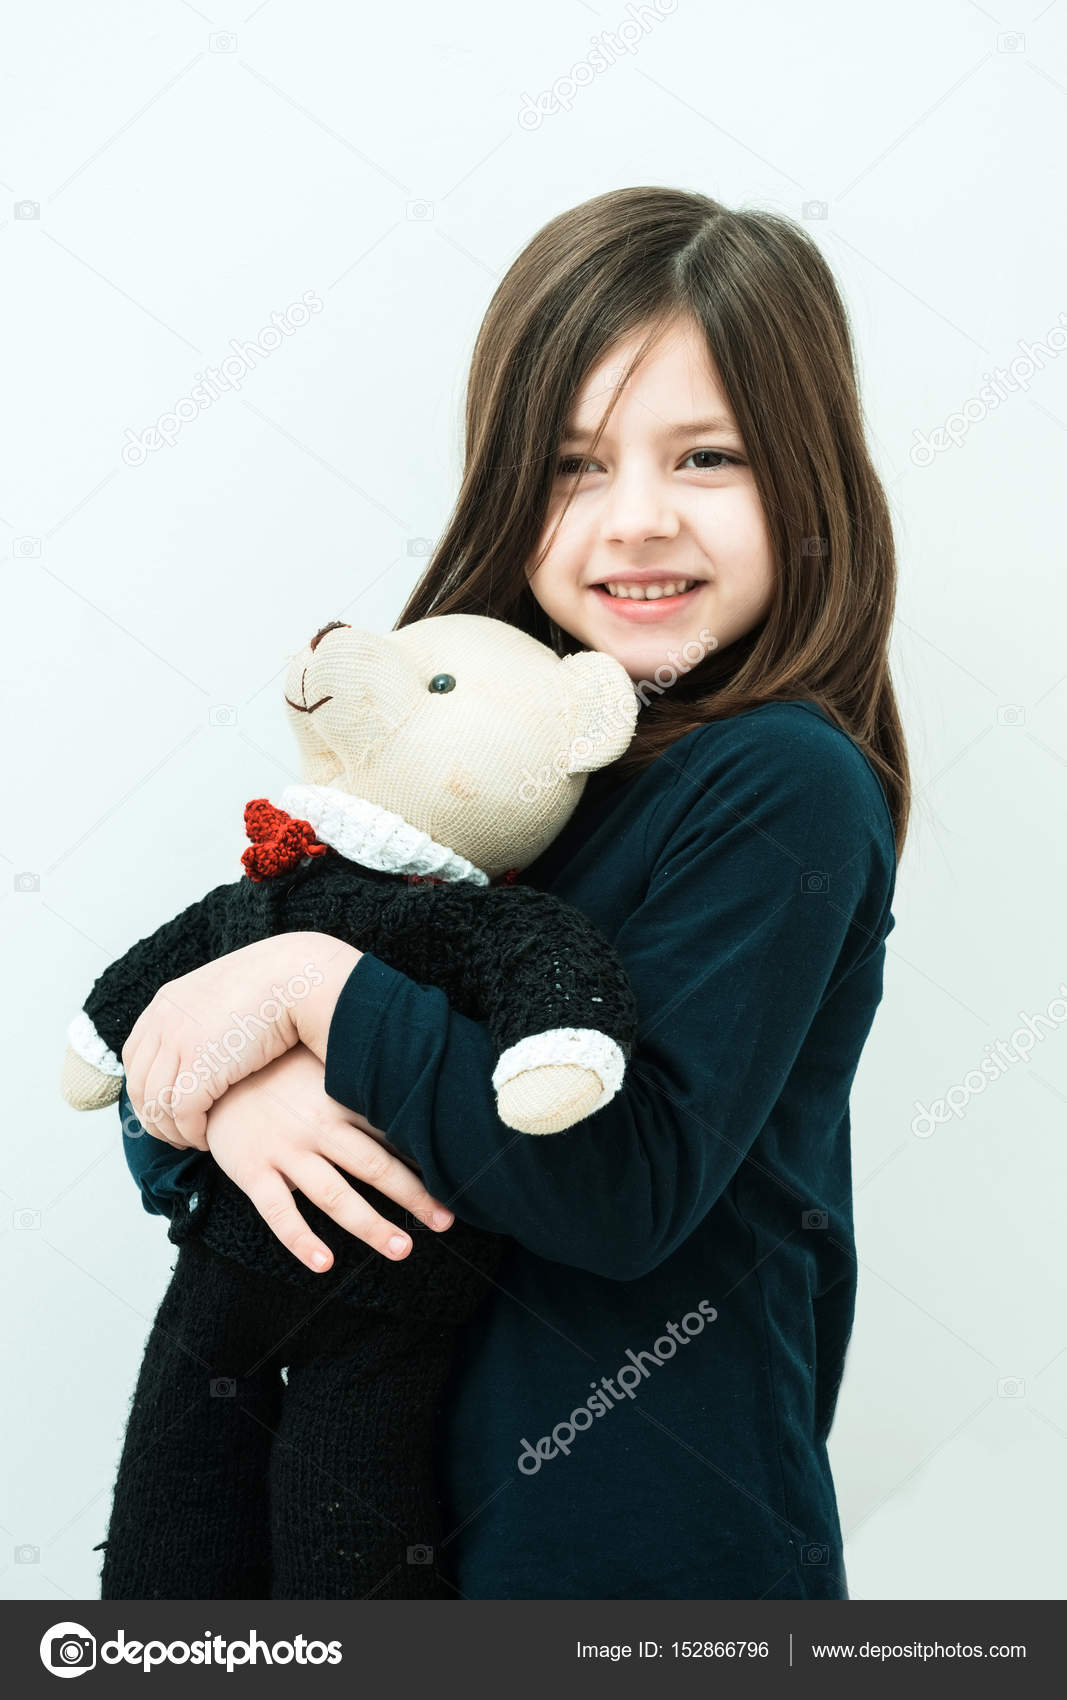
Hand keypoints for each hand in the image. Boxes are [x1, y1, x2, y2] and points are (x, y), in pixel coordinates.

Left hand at [122, 933, 359, 1150]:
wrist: (296, 979)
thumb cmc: (273, 987)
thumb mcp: (221, 995)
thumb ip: (200, 1019)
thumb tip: (201, 1047)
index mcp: (166, 1004)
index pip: (134, 1058)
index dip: (144, 1089)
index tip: (162, 1108)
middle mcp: (164, 1023)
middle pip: (139, 1086)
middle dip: (153, 1118)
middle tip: (174, 1135)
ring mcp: (179, 1045)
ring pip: (157, 1106)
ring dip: (172, 1131)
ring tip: (193, 1139)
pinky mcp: (200, 1070)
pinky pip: (183, 1115)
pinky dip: (191, 1133)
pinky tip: (206, 1138)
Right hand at [203, 1042, 454, 1268]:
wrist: (208, 1071)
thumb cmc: (276, 1071)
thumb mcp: (319, 1064)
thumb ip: (357, 1078)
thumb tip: (413, 1083)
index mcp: (338, 1099)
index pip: (391, 1131)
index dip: (426, 1156)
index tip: (458, 1178)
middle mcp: (316, 1127)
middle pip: (374, 1167)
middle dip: (413, 1196)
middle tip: (446, 1221)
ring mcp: (284, 1151)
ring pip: (334, 1196)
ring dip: (371, 1224)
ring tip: (403, 1249)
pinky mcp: (251, 1171)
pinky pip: (279, 1213)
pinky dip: (301, 1240)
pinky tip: (325, 1264)